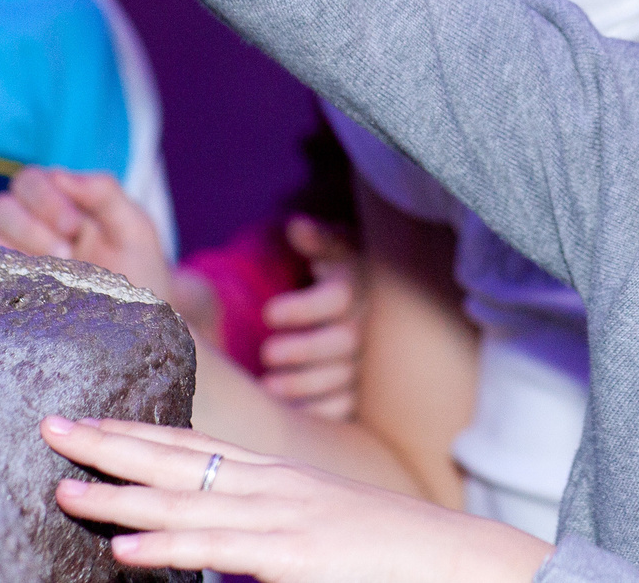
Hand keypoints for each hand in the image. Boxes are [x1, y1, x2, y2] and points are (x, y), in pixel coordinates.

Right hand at [0, 168, 211, 323]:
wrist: (139, 327)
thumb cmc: (138, 272)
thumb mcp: (133, 228)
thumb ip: (104, 192)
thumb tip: (64, 175)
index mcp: (58, 204)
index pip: (28, 181)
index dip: (46, 199)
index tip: (75, 229)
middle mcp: (27, 226)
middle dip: (31, 228)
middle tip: (65, 255)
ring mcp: (8, 257)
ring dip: (9, 248)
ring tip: (47, 273)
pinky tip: (18, 285)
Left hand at [43, 418, 549, 582]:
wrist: (465, 563)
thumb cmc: (395, 557)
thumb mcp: (323, 531)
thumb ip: (270, 532)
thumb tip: (218, 543)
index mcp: (281, 478)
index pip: (195, 446)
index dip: (136, 433)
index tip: (84, 422)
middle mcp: (277, 486)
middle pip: (179, 457)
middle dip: (110, 442)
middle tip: (49, 427)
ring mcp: (287, 517)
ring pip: (187, 501)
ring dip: (120, 495)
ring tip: (66, 489)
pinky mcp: (298, 556)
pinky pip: (222, 550)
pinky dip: (170, 547)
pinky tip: (128, 548)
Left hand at [258, 216, 365, 417]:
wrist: (372, 295)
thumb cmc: (341, 267)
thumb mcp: (333, 246)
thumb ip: (318, 239)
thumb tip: (296, 226)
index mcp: (358, 286)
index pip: (338, 298)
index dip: (303, 308)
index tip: (268, 313)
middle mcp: (368, 323)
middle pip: (342, 342)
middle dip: (303, 350)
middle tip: (266, 353)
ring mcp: (368, 358)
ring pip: (344, 377)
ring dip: (306, 384)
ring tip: (267, 386)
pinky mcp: (364, 387)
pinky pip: (348, 405)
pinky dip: (321, 410)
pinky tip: (293, 413)